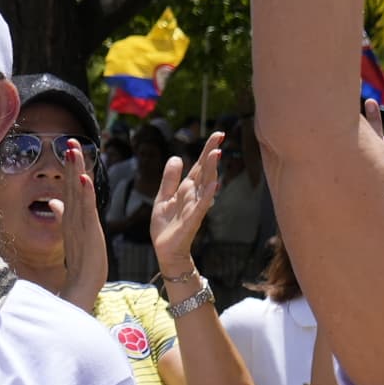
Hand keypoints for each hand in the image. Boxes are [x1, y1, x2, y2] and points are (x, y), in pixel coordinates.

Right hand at [62, 157, 111, 307]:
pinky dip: (85, 192)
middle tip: (70, 139)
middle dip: (70, 161)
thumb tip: (53, 202)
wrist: (81, 283)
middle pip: (70, 183)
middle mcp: (72, 216)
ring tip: (73, 150)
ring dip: (75, 170)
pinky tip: (83, 178)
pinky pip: (86, 208)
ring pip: (77, 191)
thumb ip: (62, 215)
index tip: (69, 147)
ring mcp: (78, 222)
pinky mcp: (87, 230)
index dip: (69, 166)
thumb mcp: (72, 232)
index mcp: (69, 215)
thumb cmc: (80, 260)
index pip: (69, 186)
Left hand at [150, 131, 225, 272]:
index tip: (218, 134)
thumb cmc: (167, 226)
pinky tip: (214, 184)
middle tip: (220, 134)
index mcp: (186, 189)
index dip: (206, 150)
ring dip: (211, 169)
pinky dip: (208, 195)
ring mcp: (195, 207)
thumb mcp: (163, 197)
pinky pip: (201, 206)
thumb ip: (170, 179)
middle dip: (211, 153)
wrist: (166, 251)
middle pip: (205, 171)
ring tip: (216, 153)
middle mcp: (194, 195)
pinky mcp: (192, 220)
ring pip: (205, 185)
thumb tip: (177, 156)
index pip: (199, 166)